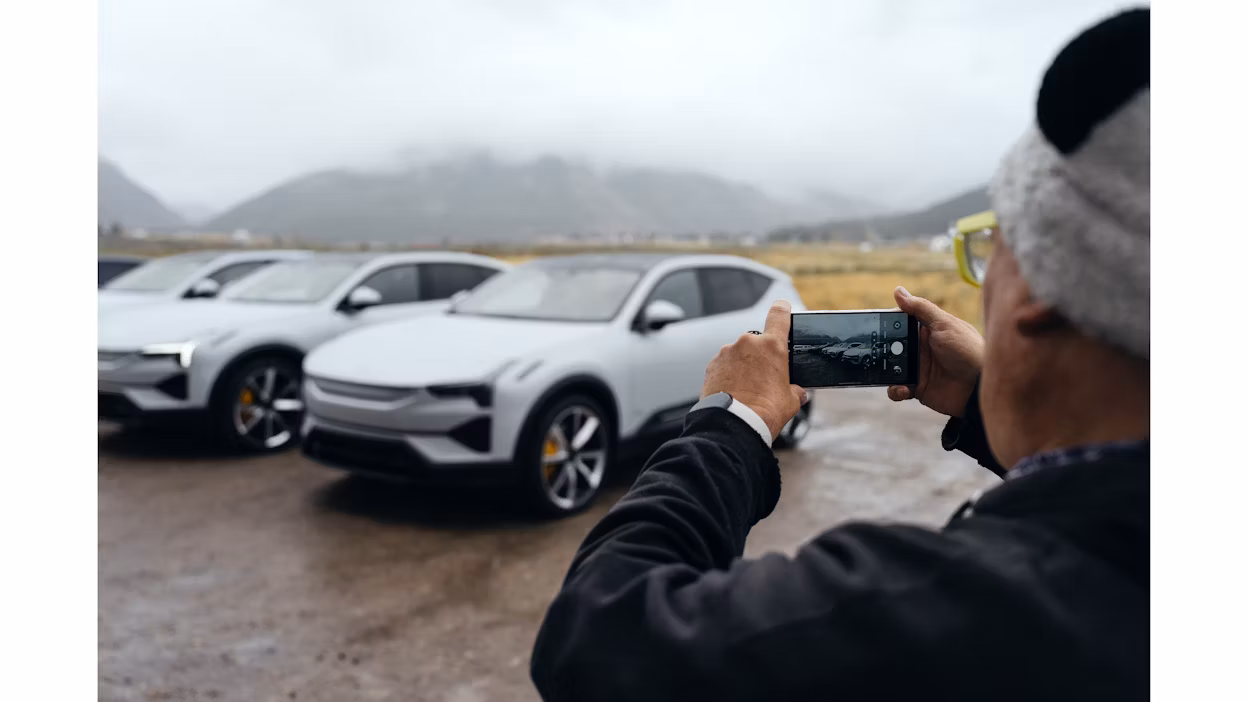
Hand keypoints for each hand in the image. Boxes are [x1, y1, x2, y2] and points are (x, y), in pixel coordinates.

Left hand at [702, 300, 808, 439]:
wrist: (734, 425)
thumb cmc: (765, 412)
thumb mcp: (791, 401)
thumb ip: (795, 390)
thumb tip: (798, 392)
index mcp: (772, 346)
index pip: (779, 316)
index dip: (782, 309)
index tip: (782, 306)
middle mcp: (747, 343)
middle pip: (758, 343)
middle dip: (761, 358)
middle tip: (765, 379)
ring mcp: (727, 353)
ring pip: (739, 355)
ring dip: (743, 366)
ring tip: (748, 390)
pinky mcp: (712, 365)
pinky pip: (725, 365)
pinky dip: (729, 375)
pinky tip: (734, 392)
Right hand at [887, 287, 983, 417]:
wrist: (978, 388)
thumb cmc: (967, 351)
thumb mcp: (944, 324)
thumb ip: (921, 309)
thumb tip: (898, 291)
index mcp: (927, 330)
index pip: (901, 323)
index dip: (887, 323)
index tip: (873, 323)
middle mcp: (921, 349)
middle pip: (892, 346)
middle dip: (881, 349)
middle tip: (874, 351)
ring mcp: (918, 369)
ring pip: (891, 368)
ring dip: (886, 371)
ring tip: (889, 373)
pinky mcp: (918, 388)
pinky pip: (898, 389)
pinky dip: (895, 390)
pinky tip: (903, 388)